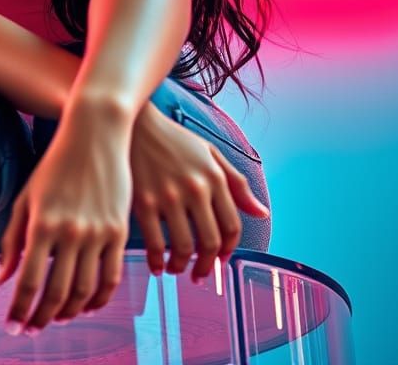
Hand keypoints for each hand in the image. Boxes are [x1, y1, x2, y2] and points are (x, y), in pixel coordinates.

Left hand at [0, 103, 132, 335]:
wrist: (96, 133)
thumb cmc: (56, 164)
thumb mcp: (27, 197)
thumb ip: (13, 240)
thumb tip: (1, 281)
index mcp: (42, 223)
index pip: (29, 283)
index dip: (21, 312)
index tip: (15, 327)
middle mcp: (70, 232)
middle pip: (56, 293)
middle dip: (43, 318)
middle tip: (34, 329)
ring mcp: (97, 232)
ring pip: (85, 291)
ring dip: (70, 312)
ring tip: (58, 318)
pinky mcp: (119, 230)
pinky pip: (112, 277)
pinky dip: (100, 299)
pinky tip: (87, 304)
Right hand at [129, 100, 269, 282]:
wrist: (135, 123)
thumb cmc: (173, 139)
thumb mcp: (210, 153)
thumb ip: (237, 184)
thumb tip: (261, 213)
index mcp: (214, 177)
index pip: (231, 226)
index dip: (228, 250)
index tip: (220, 260)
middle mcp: (196, 188)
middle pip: (210, 242)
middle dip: (206, 266)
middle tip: (200, 275)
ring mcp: (169, 196)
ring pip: (183, 247)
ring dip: (182, 266)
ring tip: (176, 268)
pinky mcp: (144, 202)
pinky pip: (155, 244)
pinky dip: (157, 261)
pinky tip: (157, 265)